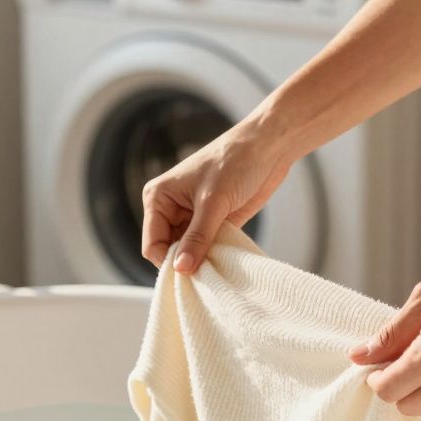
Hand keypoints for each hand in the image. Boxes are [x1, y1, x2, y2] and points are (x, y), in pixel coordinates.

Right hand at [141, 122, 296, 272]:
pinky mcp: (214, 224)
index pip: (152, 244)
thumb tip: (181, 269)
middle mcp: (171, 210)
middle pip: (170, 252)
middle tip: (208, 271)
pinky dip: (216, 257)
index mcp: (159, 199)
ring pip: (189, 254)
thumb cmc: (235, 162)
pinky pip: (208, 250)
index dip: (169, 262)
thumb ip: (197, 237)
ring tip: (219, 264)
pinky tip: (227, 260)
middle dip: (186, 263)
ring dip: (203, 262)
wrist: (268, 147)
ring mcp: (193, 218)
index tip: (191, 274)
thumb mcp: (213, 202)